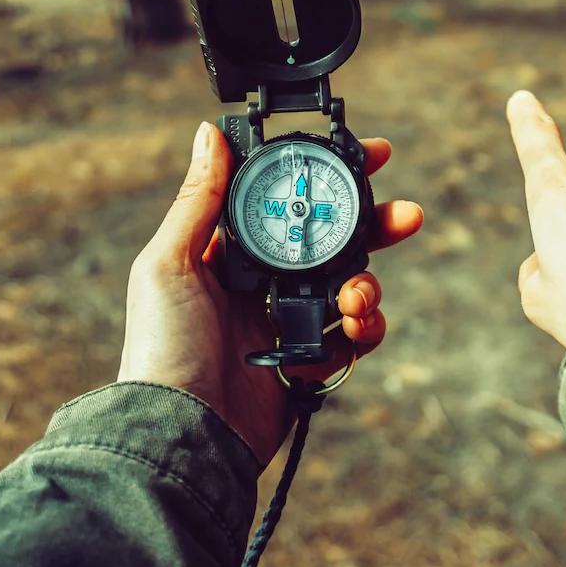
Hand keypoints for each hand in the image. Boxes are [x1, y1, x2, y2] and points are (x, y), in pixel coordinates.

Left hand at [117, 123, 423, 464]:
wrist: (182, 432)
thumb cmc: (161, 347)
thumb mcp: (168, 263)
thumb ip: (198, 200)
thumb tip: (207, 134)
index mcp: (228, 252)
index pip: (286, 202)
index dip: (325, 178)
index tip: (367, 156)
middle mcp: (261, 283)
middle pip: (332, 240)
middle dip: (373, 226)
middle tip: (404, 215)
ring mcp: (287, 323)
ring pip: (350, 286)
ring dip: (367, 285)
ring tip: (357, 298)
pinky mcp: (307, 364)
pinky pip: (352, 339)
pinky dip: (363, 331)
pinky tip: (351, 331)